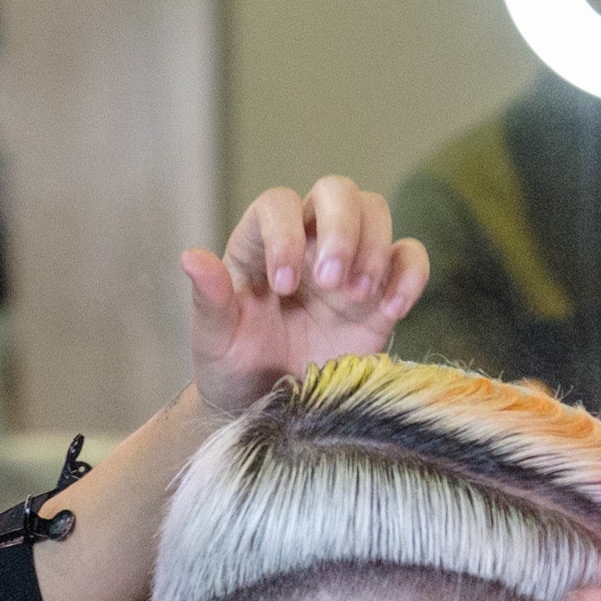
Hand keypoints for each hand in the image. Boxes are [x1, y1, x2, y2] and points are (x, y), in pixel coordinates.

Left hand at [182, 179, 428, 416]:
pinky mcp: (381, 291)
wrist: (270, 410)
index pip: (278, 204)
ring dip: (373, 247)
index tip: (282, 286)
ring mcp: (348, 262)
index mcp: (260, 243)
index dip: (284, 234)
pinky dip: (410, 274)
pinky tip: (392, 309)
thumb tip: (190, 258)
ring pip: (376, 211)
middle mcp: (307, 241)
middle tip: (330, 282)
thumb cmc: (234, 367)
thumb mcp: (215, 339)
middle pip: (337, 191)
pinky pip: (410, 257)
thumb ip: (210, 299)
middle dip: (340, 228)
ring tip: (356, 296)